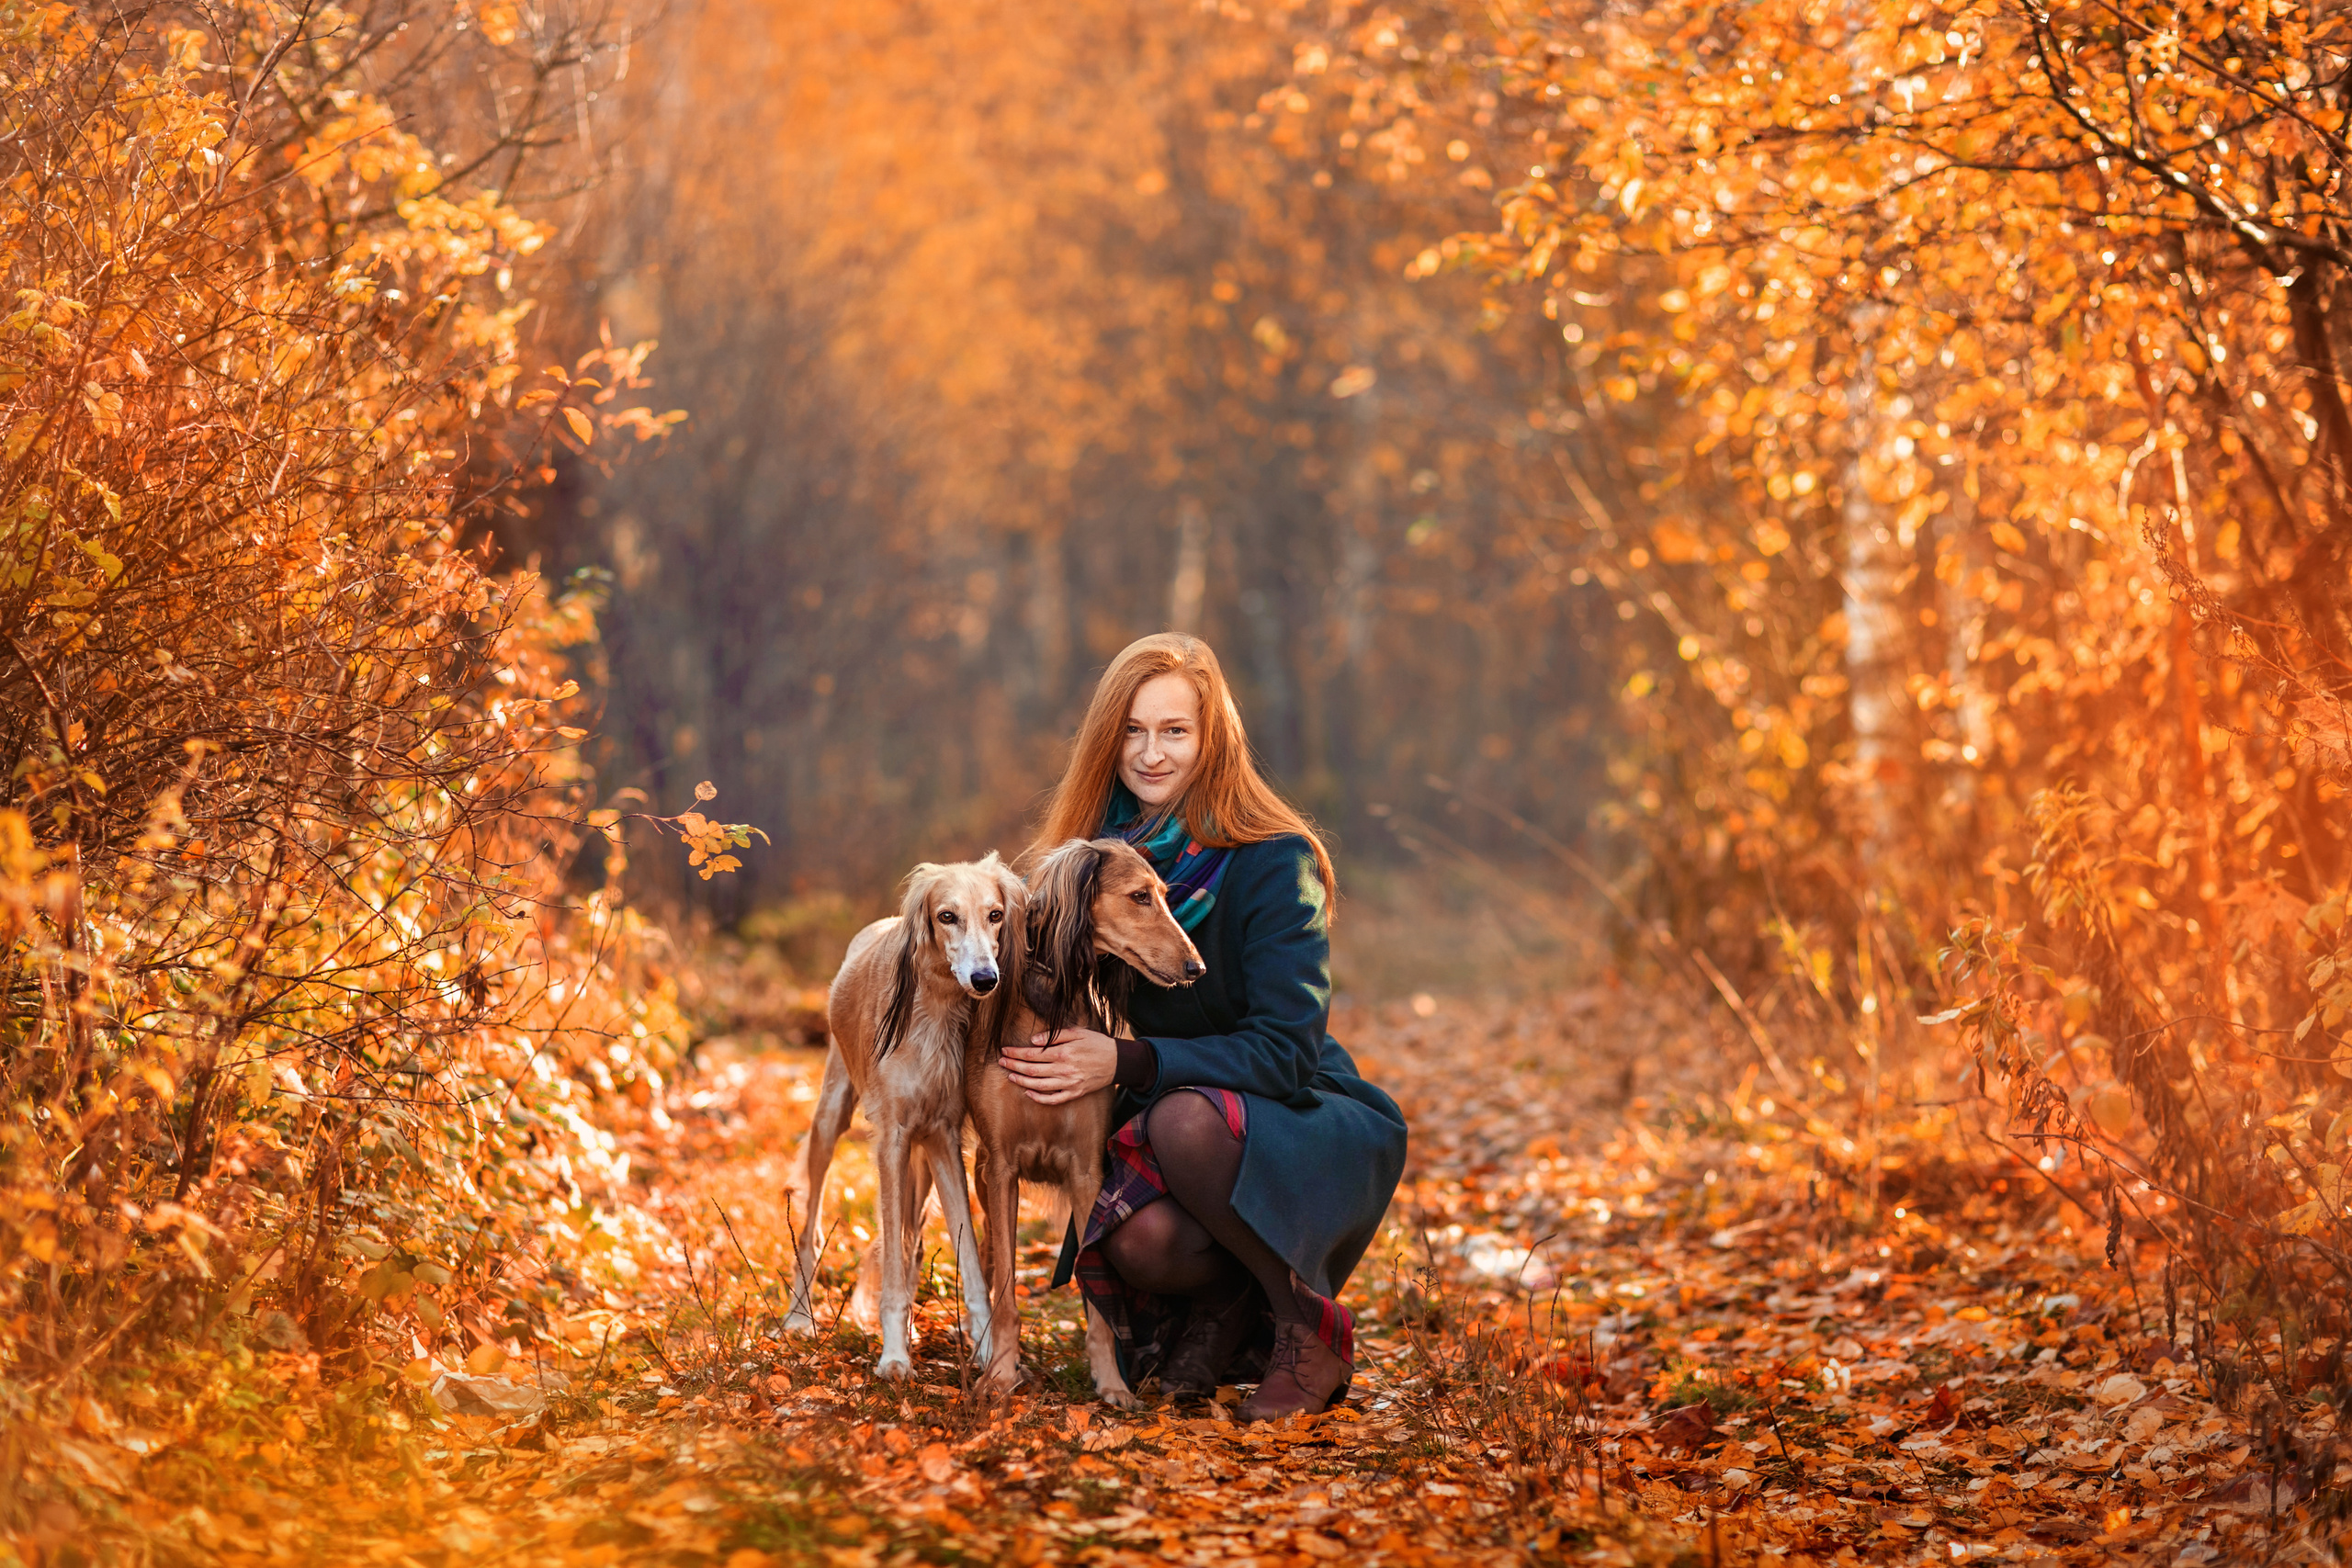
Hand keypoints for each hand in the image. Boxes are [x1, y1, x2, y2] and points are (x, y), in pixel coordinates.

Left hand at [999, 1027, 1118, 1105]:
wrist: (1118, 1061)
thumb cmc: (1097, 1044)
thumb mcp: (1078, 1032)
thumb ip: (1055, 1036)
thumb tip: (1033, 1041)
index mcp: (1064, 1053)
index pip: (1032, 1054)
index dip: (1016, 1053)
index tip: (1005, 1050)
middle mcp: (1064, 1070)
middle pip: (1031, 1070)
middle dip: (1013, 1065)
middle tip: (1001, 1061)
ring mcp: (1069, 1084)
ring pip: (1038, 1086)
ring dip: (1021, 1082)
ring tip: (1010, 1076)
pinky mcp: (1074, 1093)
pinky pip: (1053, 1099)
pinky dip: (1039, 1098)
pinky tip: (1028, 1093)